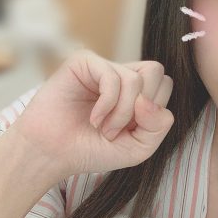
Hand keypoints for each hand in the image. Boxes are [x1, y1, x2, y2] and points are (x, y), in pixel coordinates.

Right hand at [9, 49, 173, 178]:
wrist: (53, 154)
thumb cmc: (93, 149)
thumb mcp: (138, 148)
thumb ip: (158, 127)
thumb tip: (147, 101)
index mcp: (137, 91)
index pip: (165, 85)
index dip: (153, 112)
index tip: (131, 131)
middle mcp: (122, 75)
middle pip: (156, 72)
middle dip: (142, 110)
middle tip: (118, 129)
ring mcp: (103, 67)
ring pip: (136, 79)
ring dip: (122, 113)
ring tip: (103, 128)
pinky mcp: (84, 63)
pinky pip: (112, 77)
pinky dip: (107, 105)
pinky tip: (93, 119)